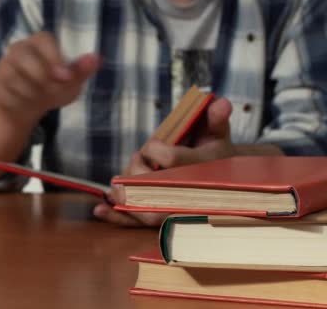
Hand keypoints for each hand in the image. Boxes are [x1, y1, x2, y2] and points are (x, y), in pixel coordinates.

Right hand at [0, 31, 101, 117]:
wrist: (27, 108)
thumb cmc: (53, 88)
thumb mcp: (71, 83)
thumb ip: (82, 70)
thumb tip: (96, 58)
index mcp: (40, 43)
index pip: (43, 39)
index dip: (53, 56)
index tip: (66, 77)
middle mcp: (18, 49)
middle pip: (22, 55)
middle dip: (40, 77)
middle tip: (52, 91)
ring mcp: (3, 65)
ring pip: (12, 76)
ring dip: (30, 93)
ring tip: (38, 99)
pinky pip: (4, 92)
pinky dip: (17, 102)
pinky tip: (24, 103)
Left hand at [92, 98, 234, 226]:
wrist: (227, 185)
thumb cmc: (216, 154)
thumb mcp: (219, 134)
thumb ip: (216, 118)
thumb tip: (221, 103)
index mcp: (202, 168)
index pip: (172, 159)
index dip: (155, 151)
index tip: (152, 146)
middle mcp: (190, 193)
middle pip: (155, 189)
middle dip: (137, 177)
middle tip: (133, 164)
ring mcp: (177, 209)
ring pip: (147, 211)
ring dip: (125, 197)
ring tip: (113, 188)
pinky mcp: (165, 220)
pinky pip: (141, 223)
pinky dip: (119, 218)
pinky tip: (99, 210)